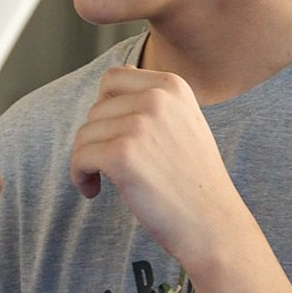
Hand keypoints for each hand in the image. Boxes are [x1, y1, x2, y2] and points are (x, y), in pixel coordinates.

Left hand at [66, 67, 244, 270]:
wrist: (211, 222)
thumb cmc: (195, 180)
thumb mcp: (185, 122)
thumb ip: (155, 97)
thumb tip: (124, 70)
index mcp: (171, 86)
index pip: (113, 79)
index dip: (104, 108)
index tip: (113, 137)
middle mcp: (156, 98)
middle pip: (96, 109)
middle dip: (96, 139)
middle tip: (107, 167)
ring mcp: (139, 125)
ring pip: (85, 134)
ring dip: (86, 159)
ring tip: (103, 181)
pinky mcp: (121, 154)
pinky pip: (80, 157)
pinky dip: (80, 176)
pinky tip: (94, 191)